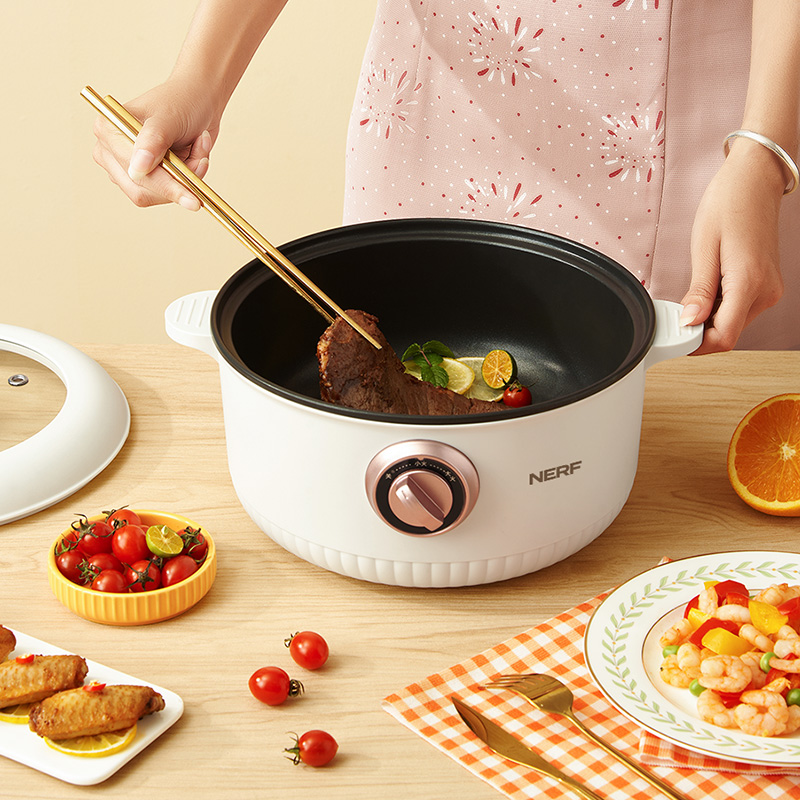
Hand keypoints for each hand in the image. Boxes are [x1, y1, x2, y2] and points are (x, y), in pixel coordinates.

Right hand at [91, 79, 220, 209]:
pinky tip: (194, 155)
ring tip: (199, 151)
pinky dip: (188, 179)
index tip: (194, 199)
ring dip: (186, 178)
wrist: (198, 100)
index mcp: (108, 131)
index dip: (165, 186)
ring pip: (157, 196)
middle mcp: (110, 151)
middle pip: (142, 191)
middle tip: (202, 160)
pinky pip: (168, 193)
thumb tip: (138, 169)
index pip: (134, 172)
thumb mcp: (169, 119)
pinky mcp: (145, 177)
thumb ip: (153, 142)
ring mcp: (126, 167)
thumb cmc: (181, 102)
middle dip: (178, 181)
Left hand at [681, 139, 784, 353]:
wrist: (754, 180)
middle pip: (728, 333)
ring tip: (691, 297)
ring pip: (733, 323)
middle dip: (699, 331)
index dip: (696, 345)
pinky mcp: (766, 285)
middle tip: (675, 316)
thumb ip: (699, 292)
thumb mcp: (704, 249)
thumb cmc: (728, 204)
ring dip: (709, 319)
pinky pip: (739, 309)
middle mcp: (765, 292)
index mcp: (749, 284)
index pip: (724, 338)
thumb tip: (689, 322)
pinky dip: (720, 308)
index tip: (674, 340)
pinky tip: (707, 291)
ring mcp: (769, 289)